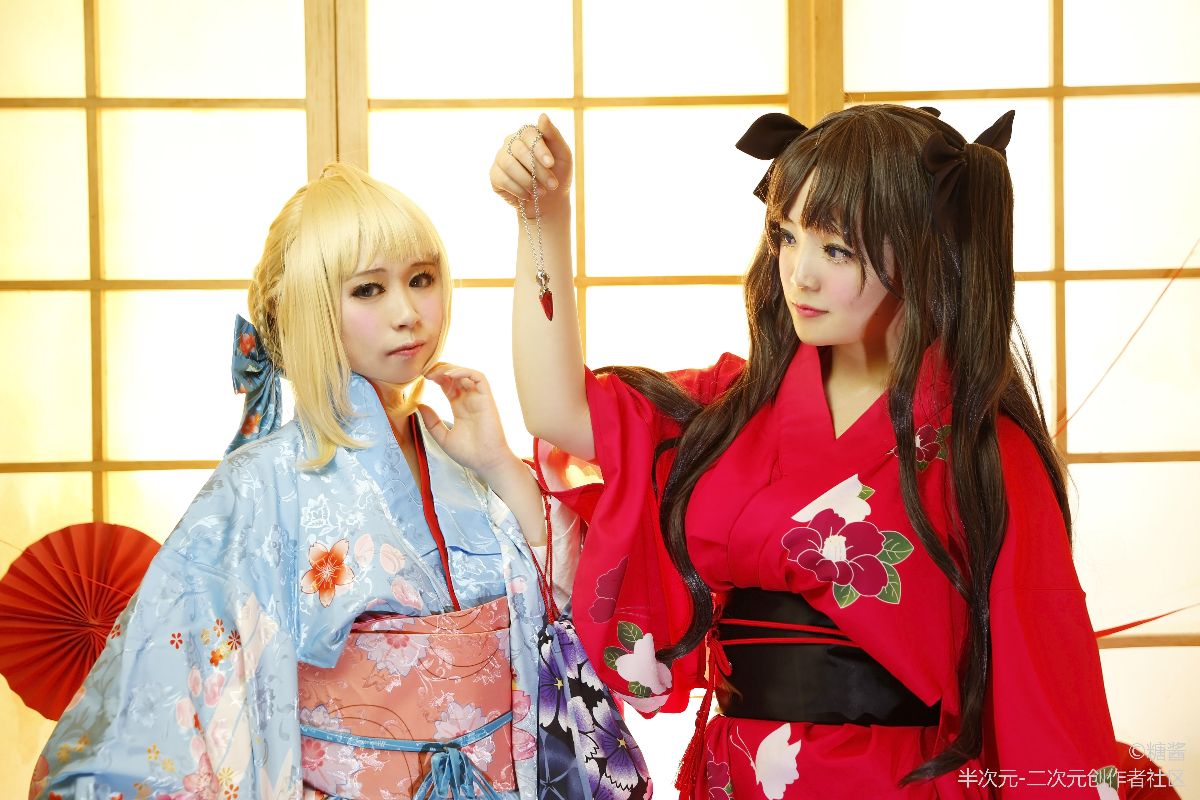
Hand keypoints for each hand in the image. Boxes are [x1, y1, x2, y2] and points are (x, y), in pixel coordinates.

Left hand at [418, 363, 520, 480]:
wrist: (487, 462)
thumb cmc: (469, 453)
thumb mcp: (443, 437)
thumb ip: (431, 422)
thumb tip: (419, 405)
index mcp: (459, 407)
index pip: (447, 385)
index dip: (435, 378)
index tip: (420, 377)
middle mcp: (469, 400)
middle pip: (455, 376)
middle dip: (439, 370)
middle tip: (424, 371)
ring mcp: (478, 398)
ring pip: (466, 373)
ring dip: (450, 368)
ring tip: (435, 373)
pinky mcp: (487, 399)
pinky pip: (479, 377)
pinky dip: (464, 372)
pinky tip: (449, 375)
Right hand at [490, 113, 572, 214]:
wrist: (550, 200)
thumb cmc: (558, 173)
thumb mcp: (563, 154)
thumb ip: (554, 135)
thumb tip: (542, 115)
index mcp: (528, 134)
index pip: (528, 134)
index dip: (539, 148)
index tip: (551, 164)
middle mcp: (511, 142)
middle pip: (519, 151)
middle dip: (538, 170)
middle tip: (552, 185)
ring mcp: (501, 158)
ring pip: (509, 165)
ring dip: (528, 181)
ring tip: (542, 192)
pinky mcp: (494, 175)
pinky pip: (503, 180)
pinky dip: (519, 190)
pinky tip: (529, 196)